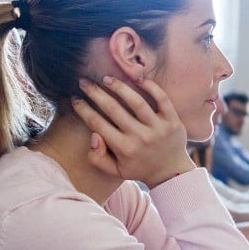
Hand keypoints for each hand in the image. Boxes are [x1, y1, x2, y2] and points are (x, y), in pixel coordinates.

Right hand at [73, 75, 194, 187]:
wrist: (171, 172)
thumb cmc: (139, 168)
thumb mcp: (115, 171)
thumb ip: (97, 158)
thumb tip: (93, 135)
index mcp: (124, 149)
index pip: (97, 124)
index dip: (83, 109)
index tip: (75, 98)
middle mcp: (140, 137)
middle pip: (113, 108)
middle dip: (95, 92)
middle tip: (84, 82)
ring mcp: (158, 128)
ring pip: (136, 101)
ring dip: (119, 86)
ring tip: (106, 78)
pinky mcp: (173, 121)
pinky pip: (162, 98)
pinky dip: (150, 86)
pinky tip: (137, 78)